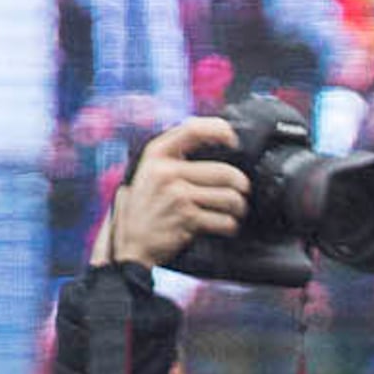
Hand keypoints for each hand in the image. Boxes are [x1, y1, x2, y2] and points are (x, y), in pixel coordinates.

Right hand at [96, 116, 246, 270]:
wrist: (132, 243)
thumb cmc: (147, 207)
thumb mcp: (151, 172)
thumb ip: (174, 157)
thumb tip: (214, 143)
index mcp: (157, 154)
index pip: (193, 129)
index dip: (220, 131)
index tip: (233, 141)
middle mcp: (166, 171)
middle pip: (225, 172)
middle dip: (241, 186)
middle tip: (241, 192)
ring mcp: (176, 195)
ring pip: (230, 197)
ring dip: (239, 208)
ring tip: (234, 211)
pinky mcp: (187, 218)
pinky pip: (225, 220)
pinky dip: (230, 226)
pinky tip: (223, 226)